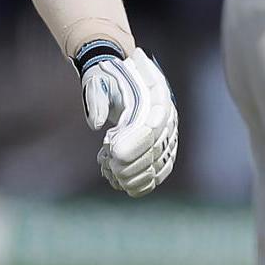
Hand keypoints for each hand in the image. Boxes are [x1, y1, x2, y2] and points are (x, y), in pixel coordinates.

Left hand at [77, 44, 179, 196]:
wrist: (119, 79)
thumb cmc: (107, 80)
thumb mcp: (99, 82)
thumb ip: (97, 100)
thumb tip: (96, 123)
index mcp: (156, 95)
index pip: (152, 125)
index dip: (135, 143)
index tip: (113, 153)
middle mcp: (168, 117)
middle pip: (156, 148)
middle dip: (131, 164)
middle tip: (109, 167)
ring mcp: (168, 135)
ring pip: (158, 163)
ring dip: (134, 176)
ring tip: (112, 175)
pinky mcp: (163, 150)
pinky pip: (159, 171)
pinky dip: (143, 183)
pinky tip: (125, 185)